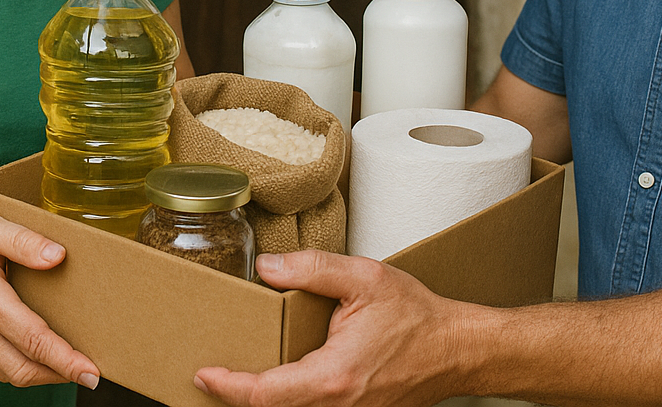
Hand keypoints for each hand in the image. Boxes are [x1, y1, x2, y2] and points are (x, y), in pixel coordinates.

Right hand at [0, 209, 99, 387]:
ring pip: (9, 374)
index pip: (32, 339)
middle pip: (23, 368)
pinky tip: (38, 355)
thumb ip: (23, 240)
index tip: (91, 371)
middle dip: (61, 375)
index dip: (65, 359)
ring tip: (71, 366)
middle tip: (91, 374)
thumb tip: (58, 256)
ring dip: (42, 374)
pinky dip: (20, 367)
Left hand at [195, 251, 466, 406]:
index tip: (204, 374)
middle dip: (238, 396)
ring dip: (264, 400)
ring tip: (237, 376)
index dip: (229, 387)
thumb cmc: (418, 317)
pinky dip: (289, 400)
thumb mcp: (365, 278)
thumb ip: (313, 269)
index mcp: (333, 376)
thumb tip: (267, 268)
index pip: (266, 394)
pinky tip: (278, 381)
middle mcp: (338, 405)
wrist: (457, 350)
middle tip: (211, 373)